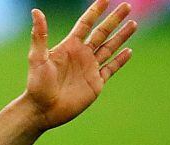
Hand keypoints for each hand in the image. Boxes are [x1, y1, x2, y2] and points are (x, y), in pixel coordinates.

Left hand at [24, 0, 136, 130]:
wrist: (42, 110)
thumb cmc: (37, 85)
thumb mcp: (37, 58)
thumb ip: (39, 35)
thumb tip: (36, 11)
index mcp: (69, 47)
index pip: (85, 24)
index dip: (95, 11)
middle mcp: (81, 55)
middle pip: (102, 33)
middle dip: (114, 19)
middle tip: (127, 6)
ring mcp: (90, 68)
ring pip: (109, 48)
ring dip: (121, 36)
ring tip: (133, 24)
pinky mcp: (96, 83)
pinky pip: (111, 68)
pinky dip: (120, 60)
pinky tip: (129, 51)